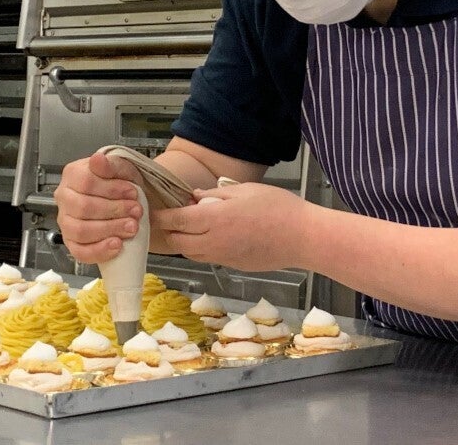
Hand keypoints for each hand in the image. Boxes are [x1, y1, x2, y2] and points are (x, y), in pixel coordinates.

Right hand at [54, 152, 143, 263]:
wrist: (128, 201)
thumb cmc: (121, 184)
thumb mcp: (122, 169)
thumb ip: (111, 165)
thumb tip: (97, 159)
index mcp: (73, 174)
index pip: (86, 182)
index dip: (112, 189)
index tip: (133, 192)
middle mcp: (64, 198)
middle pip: (83, 208)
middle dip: (114, 211)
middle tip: (136, 211)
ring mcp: (65, 222)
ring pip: (80, 230)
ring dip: (110, 230)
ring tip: (131, 227)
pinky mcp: (72, 242)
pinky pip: (80, 251)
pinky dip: (100, 250)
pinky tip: (117, 245)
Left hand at [153, 182, 309, 271]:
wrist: (303, 238)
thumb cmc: (277, 208)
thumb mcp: (244, 190)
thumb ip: (215, 194)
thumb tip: (195, 198)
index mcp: (214, 220)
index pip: (176, 221)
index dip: (162, 216)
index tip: (154, 210)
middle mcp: (213, 242)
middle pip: (178, 241)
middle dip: (170, 230)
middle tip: (172, 216)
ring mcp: (223, 257)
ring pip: (190, 253)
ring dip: (184, 241)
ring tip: (191, 226)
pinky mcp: (233, 266)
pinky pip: (208, 258)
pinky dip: (201, 249)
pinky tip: (212, 236)